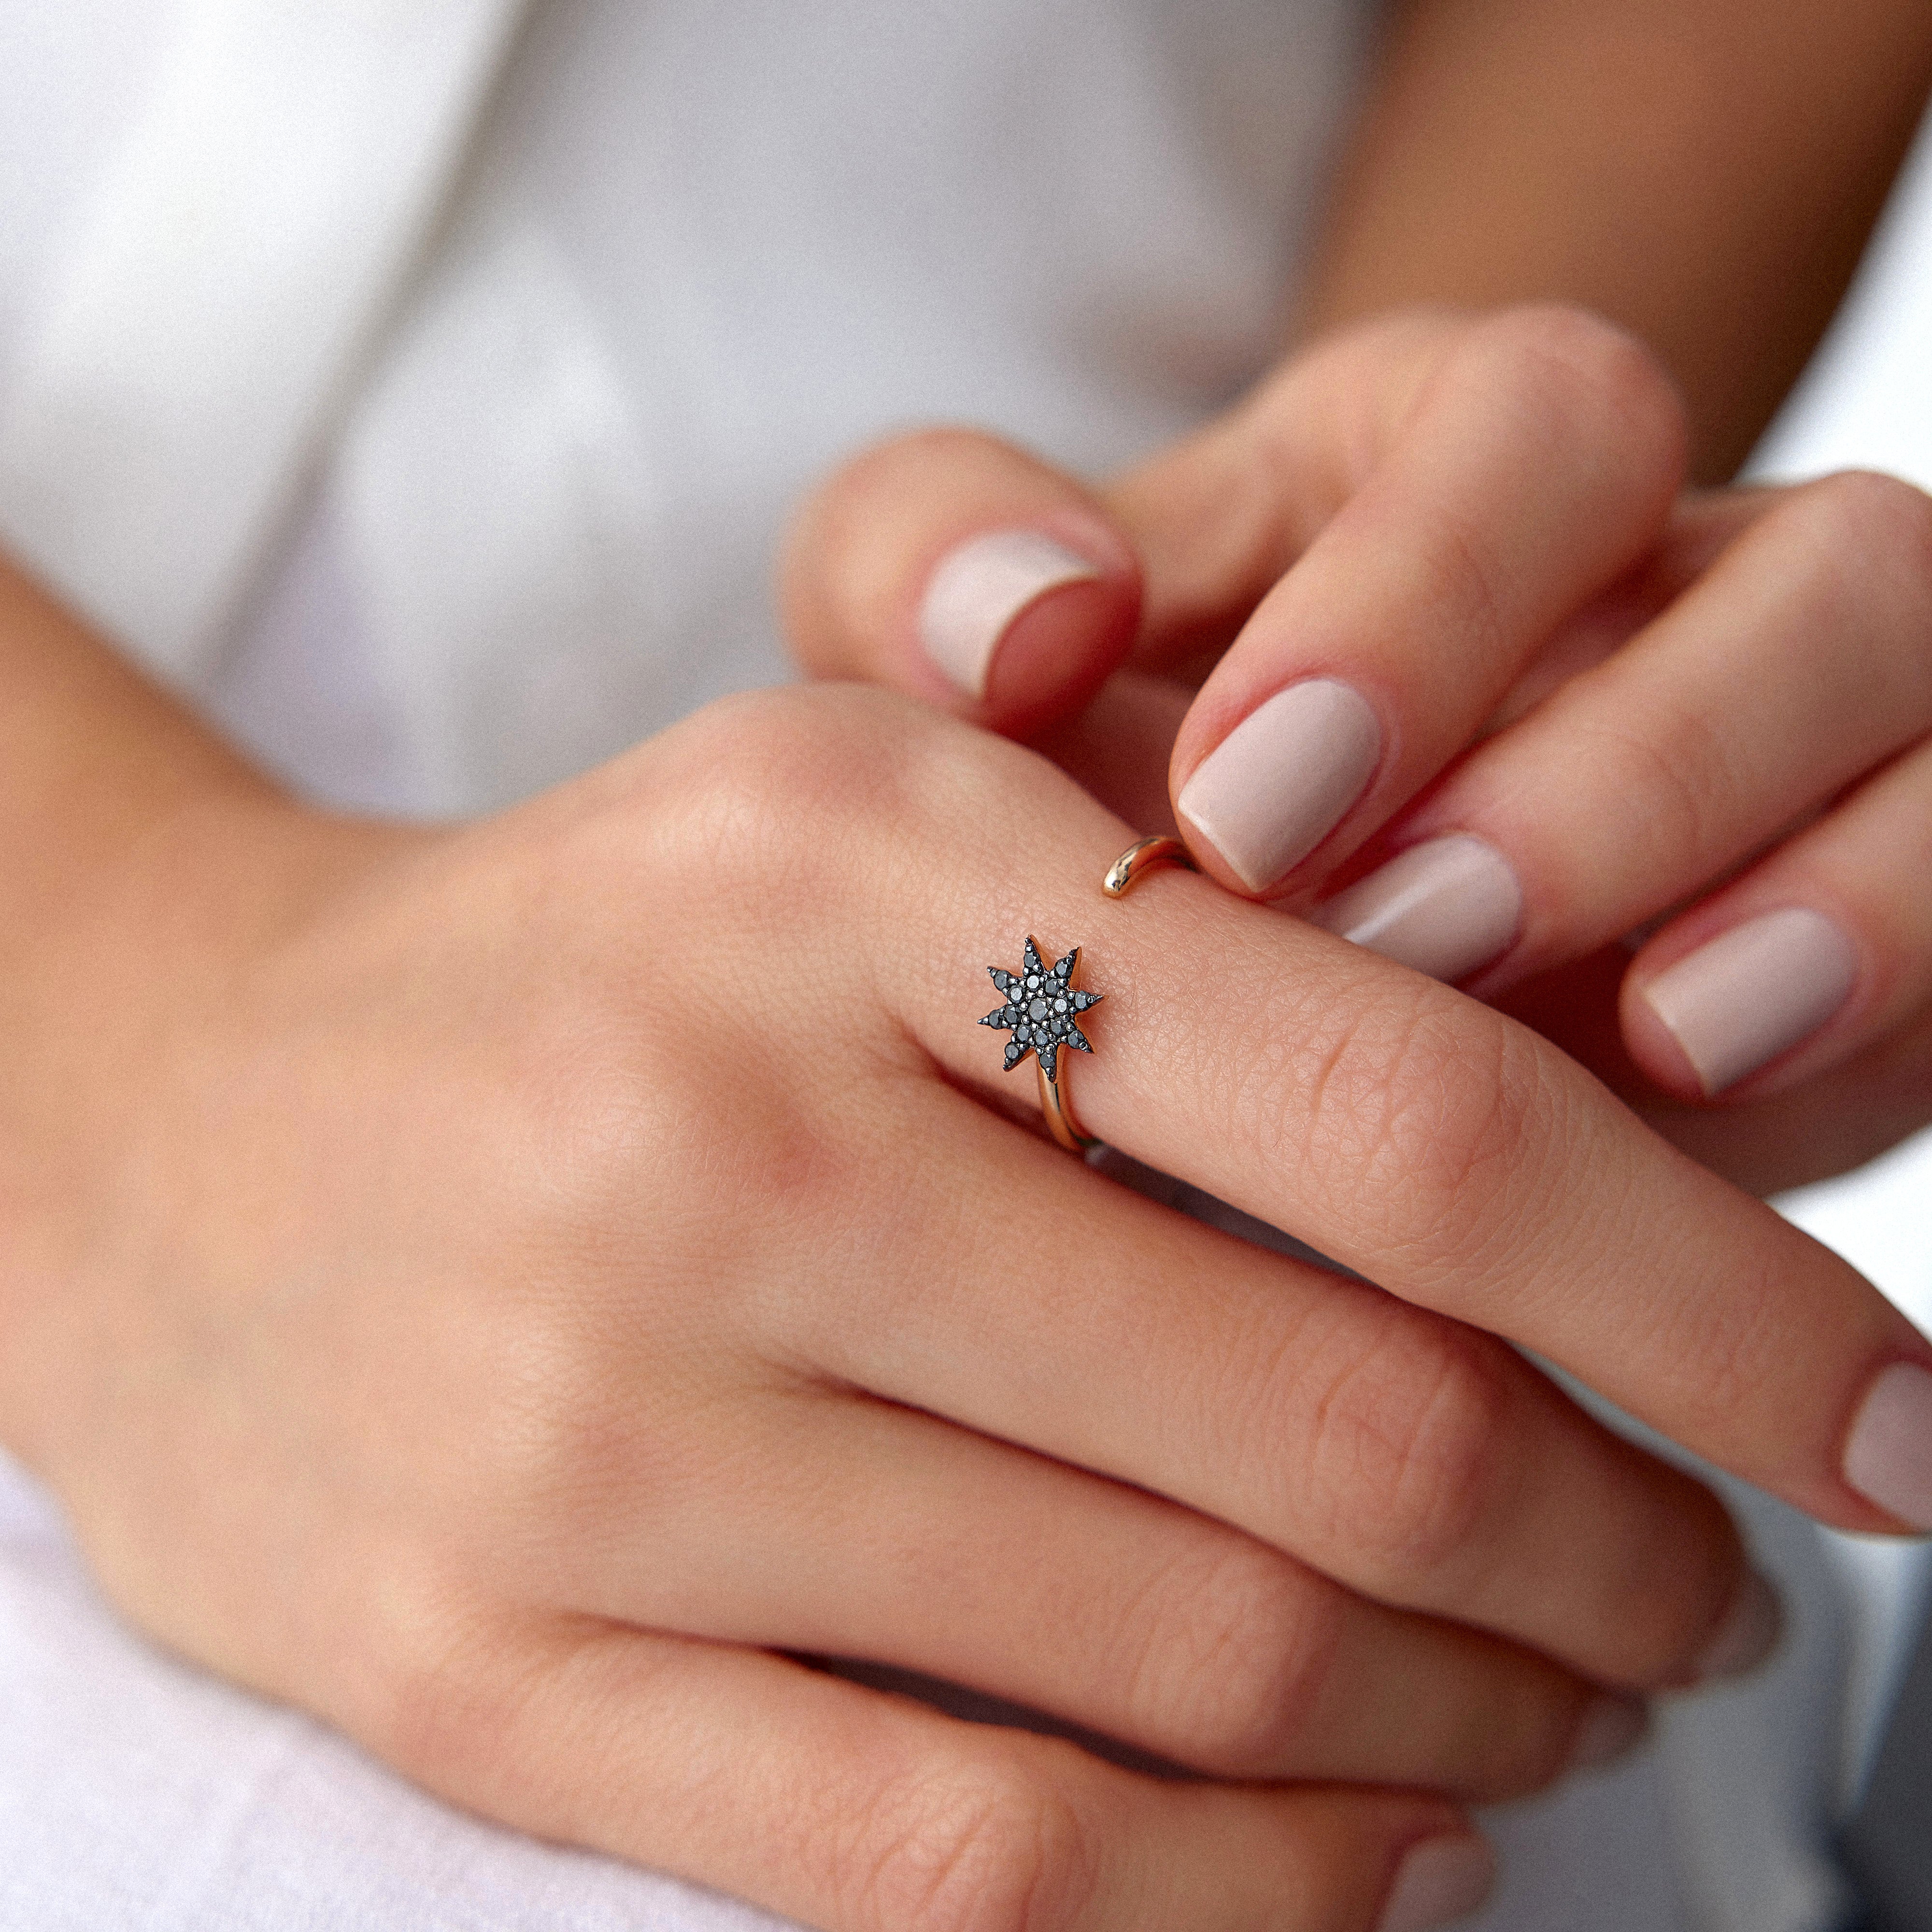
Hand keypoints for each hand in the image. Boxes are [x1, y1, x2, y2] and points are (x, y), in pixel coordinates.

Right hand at [9, 677, 1928, 1929]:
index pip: (1406, 1112)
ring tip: (1568, 1705)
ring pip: (1186, 1662)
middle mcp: (721, 1128)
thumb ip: (1204, 987)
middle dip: (1615, 1549)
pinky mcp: (484, 1659)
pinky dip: (1244, 1890)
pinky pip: (967, 1852)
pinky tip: (1381, 1855)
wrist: (193, 1107)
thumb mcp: (875, 838)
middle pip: (1333, 1429)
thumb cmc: (598, 959)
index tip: (1875, 1414)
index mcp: (849, 859)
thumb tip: (1572, 1228)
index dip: (1709, 1294)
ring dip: (1464, 1721)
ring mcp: (591, 1422)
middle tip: (1709, 1582)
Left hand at [783, 305, 1931, 1196]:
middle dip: (1636, 768)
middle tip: (1423, 938)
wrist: (1205, 941)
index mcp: (1469, 458)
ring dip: (1832, 902)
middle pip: (1828, 575)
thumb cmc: (1080, 768)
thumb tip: (1021, 613)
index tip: (1244, 808)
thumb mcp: (964, 652)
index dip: (1429, 601)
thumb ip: (935, 568)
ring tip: (1647, 1044)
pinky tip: (1708, 1114)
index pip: (1546, 426)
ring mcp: (1825, 754)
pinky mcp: (1886, 921)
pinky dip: (1883, 1018)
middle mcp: (1688, 579)